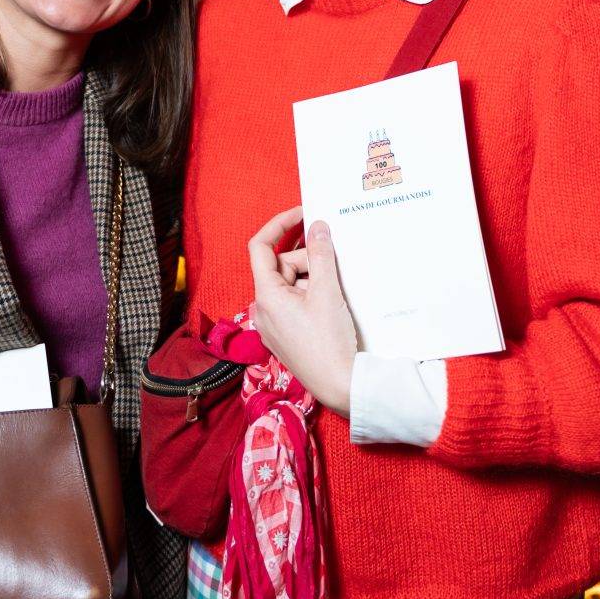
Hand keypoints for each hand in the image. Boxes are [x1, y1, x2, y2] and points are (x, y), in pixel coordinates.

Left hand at [248, 206, 357, 413]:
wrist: (339, 385)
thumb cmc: (328, 341)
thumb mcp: (327, 292)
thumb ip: (321, 254)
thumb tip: (318, 226)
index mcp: (265, 295)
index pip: (260, 246)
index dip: (279, 224)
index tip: (303, 213)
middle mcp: (263, 309)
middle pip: (282, 266)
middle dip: (309, 260)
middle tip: (335, 265)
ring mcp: (274, 324)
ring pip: (292, 285)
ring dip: (314, 279)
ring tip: (337, 291)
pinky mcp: (287, 335)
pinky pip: (296, 303)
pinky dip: (313, 295)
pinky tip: (334, 303)